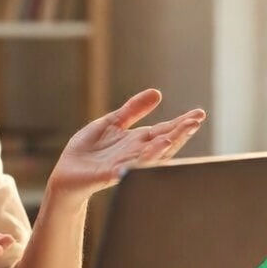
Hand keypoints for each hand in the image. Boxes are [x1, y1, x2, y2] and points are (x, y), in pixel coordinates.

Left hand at [48, 89, 205, 198]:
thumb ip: (132, 110)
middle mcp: (135, 154)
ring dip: (161, 149)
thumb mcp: (111, 122)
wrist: (66, 172)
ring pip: (147, 158)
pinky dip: (135, 164)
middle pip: (162, 144)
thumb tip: (157, 92)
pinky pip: (125, 169)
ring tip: (173, 137)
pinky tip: (141, 156)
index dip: (181, 123)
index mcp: (137, 141)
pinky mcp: (107, 175)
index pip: (164, 131)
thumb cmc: (89, 149)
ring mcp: (123, 166)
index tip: (199, 114)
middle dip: (178, 134)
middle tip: (195, 122)